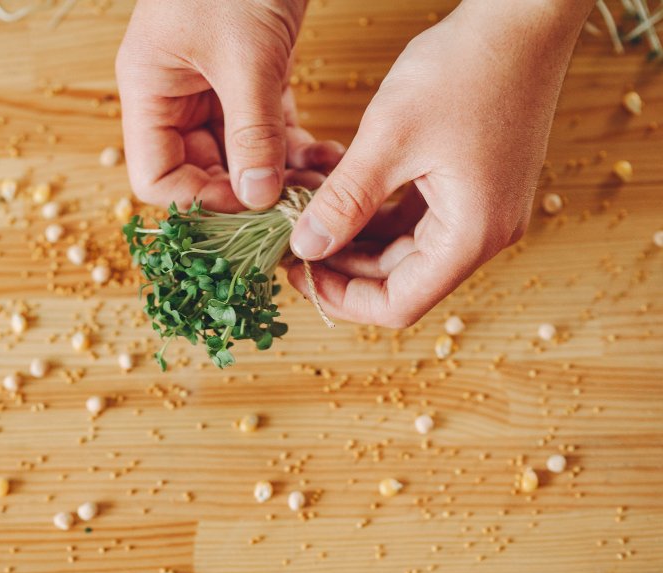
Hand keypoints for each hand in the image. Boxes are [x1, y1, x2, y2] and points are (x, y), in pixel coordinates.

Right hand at [115, 0, 343, 212]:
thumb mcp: (246, 57)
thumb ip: (252, 132)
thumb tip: (256, 199)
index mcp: (150, 91)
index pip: (156, 178)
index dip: (196, 201)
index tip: (246, 208)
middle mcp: (175, 96)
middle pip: (201, 172)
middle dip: (247, 194)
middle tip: (295, 211)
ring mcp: (212, 88)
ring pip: (239, 156)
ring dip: (279, 176)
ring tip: (322, 188)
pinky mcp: (248, 78)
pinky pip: (266, 129)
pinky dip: (293, 147)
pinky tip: (327, 159)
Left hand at [286, 0, 591, 326]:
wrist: (521, 17)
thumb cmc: (466, 69)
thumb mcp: (389, 140)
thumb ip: (345, 202)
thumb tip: (306, 248)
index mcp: (471, 235)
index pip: (400, 303)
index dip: (342, 299)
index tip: (298, 275)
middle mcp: (484, 232)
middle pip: (402, 280)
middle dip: (343, 268)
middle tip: (293, 246)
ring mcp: (481, 209)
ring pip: (405, 250)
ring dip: (356, 241)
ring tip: (308, 221)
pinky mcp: (473, 185)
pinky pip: (416, 219)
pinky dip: (376, 215)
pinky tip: (339, 198)